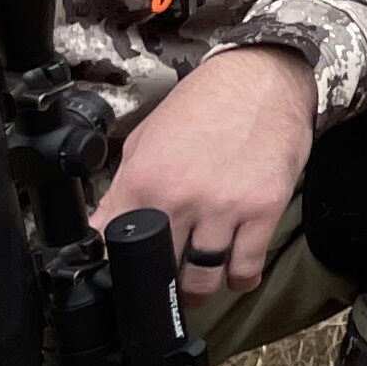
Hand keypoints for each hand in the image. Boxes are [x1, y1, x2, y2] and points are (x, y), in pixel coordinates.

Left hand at [94, 44, 314, 297]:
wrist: (262, 77)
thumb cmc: (204, 103)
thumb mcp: (147, 139)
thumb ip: (123, 189)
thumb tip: (102, 232)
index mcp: (145, 179)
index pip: (117, 247)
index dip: (119, 266)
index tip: (128, 271)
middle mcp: (183, 197)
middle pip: (160, 270)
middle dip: (159, 281)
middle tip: (165, 278)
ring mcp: (226, 206)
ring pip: (203, 278)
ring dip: (198, 288)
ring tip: (199, 283)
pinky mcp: (264, 208)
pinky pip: (247, 266)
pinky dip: (239, 279)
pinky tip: (235, 273)